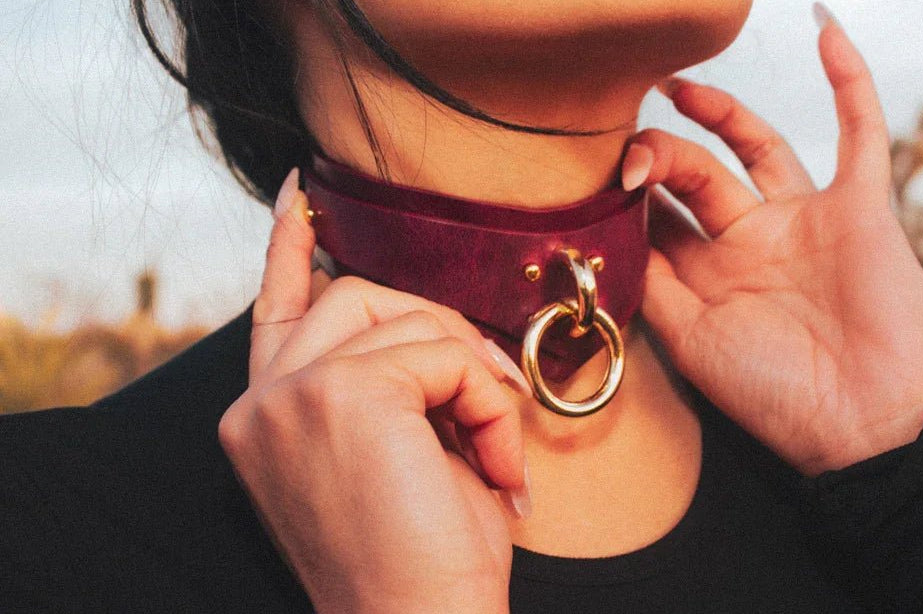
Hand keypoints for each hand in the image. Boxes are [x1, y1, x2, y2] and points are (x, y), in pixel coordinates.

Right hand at [219, 170, 528, 612]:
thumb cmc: (422, 558)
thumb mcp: (399, 457)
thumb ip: (392, 382)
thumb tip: (424, 322)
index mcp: (266, 418)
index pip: (275, 309)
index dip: (290, 247)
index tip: (302, 195)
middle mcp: (262, 403)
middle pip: (353, 294)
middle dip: (438, 328)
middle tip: (493, 390)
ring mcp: (293, 394)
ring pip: (402, 315)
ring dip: (471, 375)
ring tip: (495, 449)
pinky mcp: (343, 393)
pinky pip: (442, 354)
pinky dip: (488, 403)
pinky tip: (496, 462)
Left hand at [623, 16, 922, 475]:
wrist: (866, 426)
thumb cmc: (774, 395)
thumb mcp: (690, 341)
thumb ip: (652, 283)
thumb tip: (608, 231)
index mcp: (708, 277)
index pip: (658, 218)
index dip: (626, 195)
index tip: (595, 179)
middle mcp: (750, 243)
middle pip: (697, 179)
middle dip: (660, 157)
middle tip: (629, 145)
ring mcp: (803, 221)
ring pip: (757, 149)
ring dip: (722, 112)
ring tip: (676, 86)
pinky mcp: (858, 209)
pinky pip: (860, 135)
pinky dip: (850, 84)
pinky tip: (827, 33)